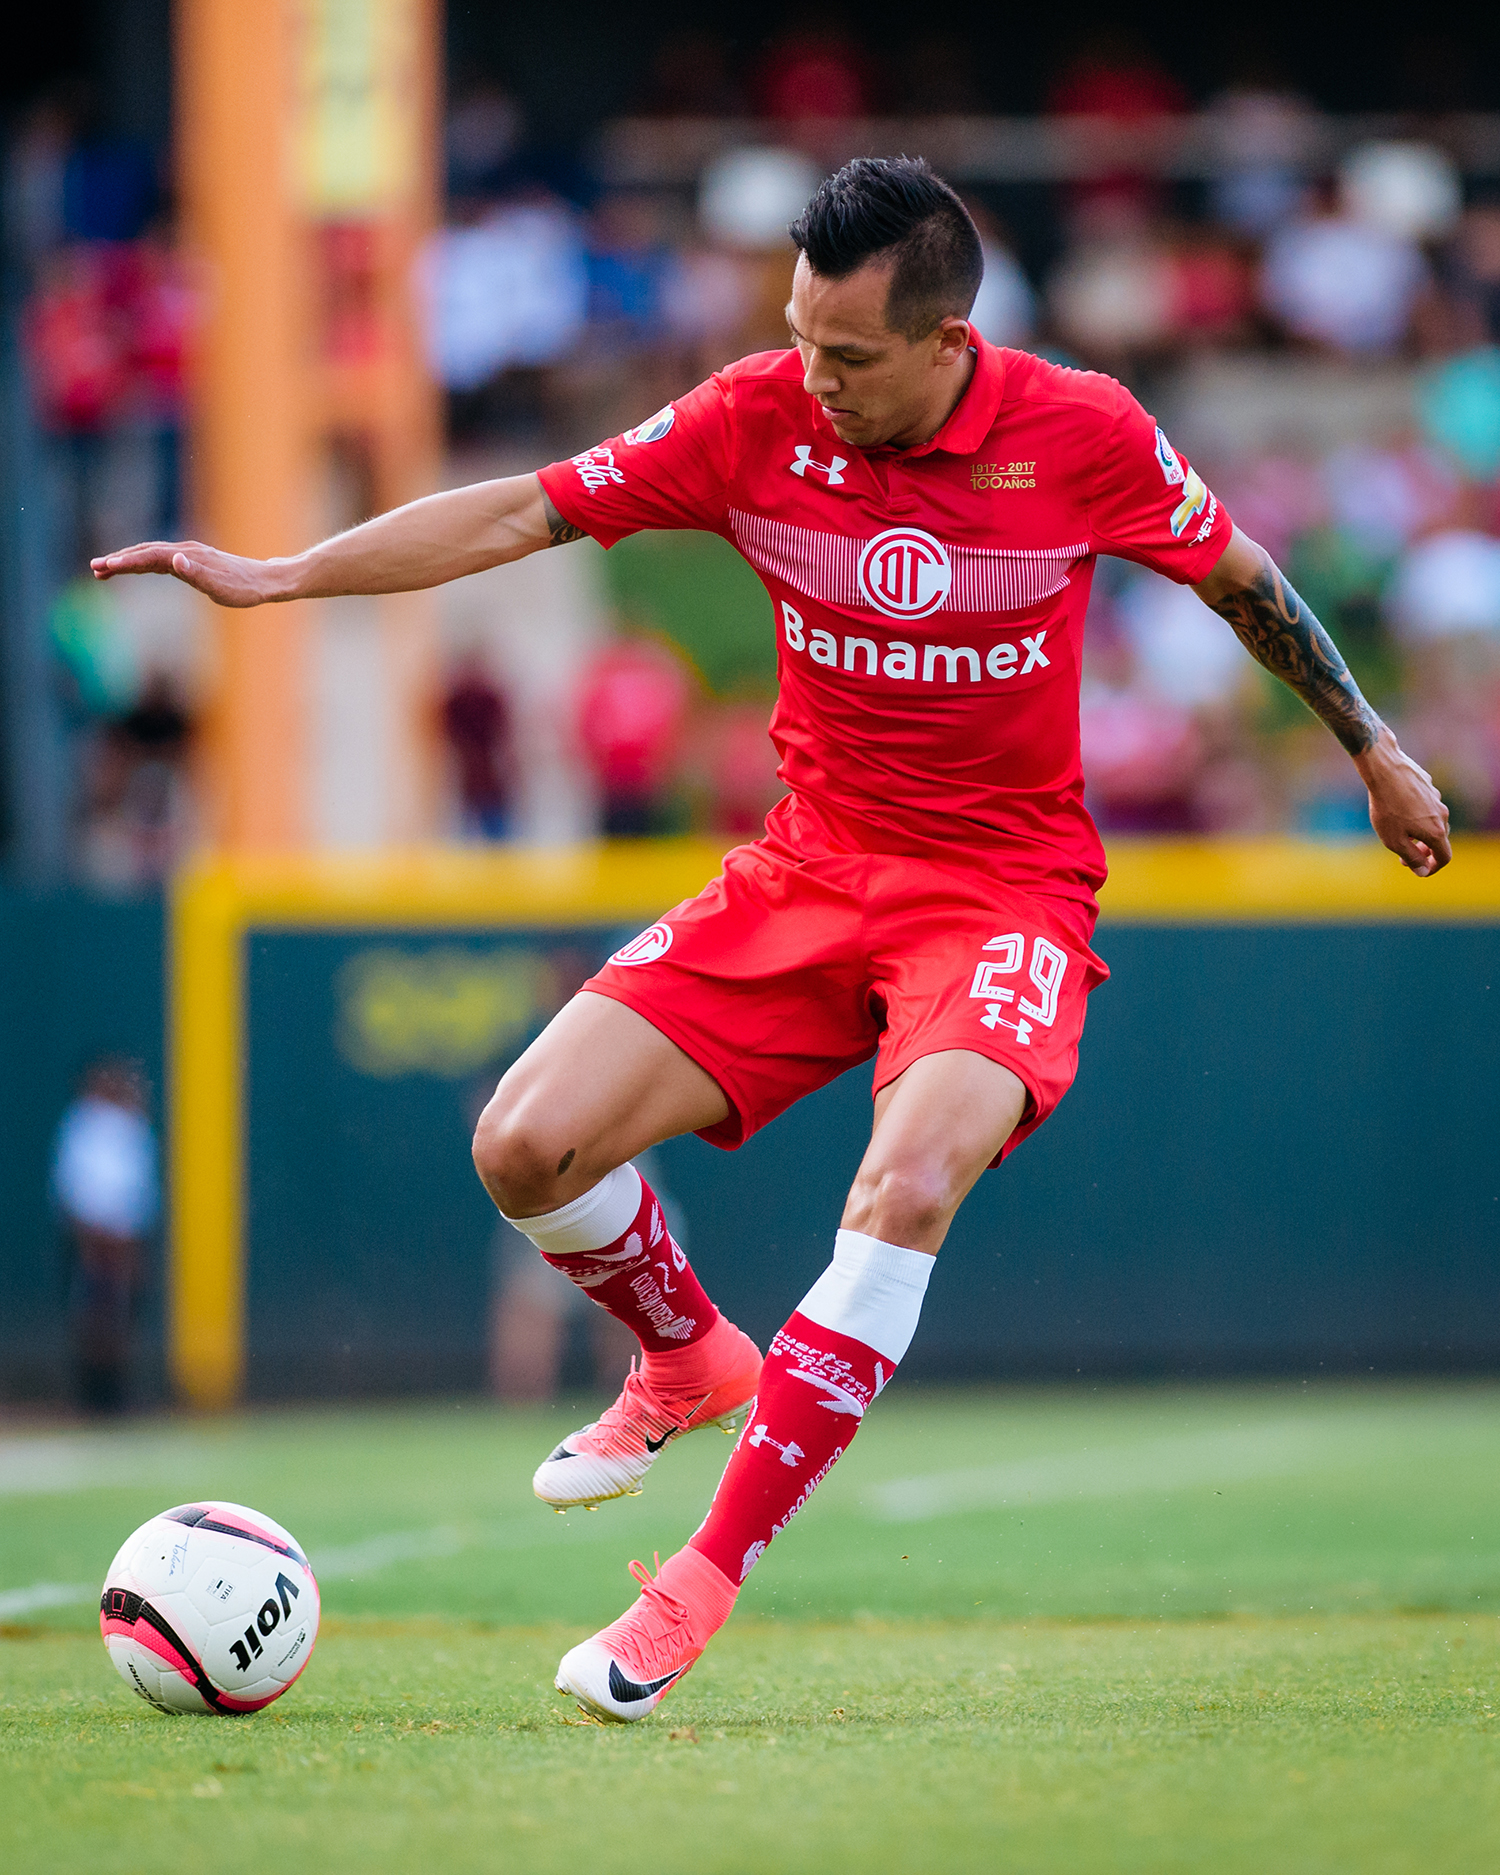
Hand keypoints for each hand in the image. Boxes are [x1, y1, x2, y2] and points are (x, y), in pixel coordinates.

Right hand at [90, 541, 295, 607]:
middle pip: (145, 552)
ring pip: (151, 555)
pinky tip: (136, 569)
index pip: (150, 557)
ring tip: (105, 570)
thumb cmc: (244, 589)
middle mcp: (186, 551)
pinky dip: (144, 563)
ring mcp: (189, 554)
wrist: (266, 581)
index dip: (126, 562)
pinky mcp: (193, 561)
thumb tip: (175, 560)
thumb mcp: (221, 587)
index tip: (106, 567)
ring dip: (128, 561)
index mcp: (188, 556)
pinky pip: (161, 560)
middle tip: (95, 568)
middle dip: (119, 560)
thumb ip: (196, 574)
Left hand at [1354, 728, 1451, 875]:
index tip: (1418, 870)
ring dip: (1419, 833)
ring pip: (1432, 822)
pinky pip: (1424, 806)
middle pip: (1439, 840)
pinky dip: (1415, 815)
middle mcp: (1442, 815)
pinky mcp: (1428, 786)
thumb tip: (1423, 871)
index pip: (1445, 857)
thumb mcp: (1394, 840)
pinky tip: (1397, 811)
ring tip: (1398, 834)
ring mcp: (1436, 798)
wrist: (1385, 770)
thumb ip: (1411, 858)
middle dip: (1423, 852)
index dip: (1433, 868)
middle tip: (1403, 856)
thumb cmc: (1387, 807)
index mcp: (1437, 831)